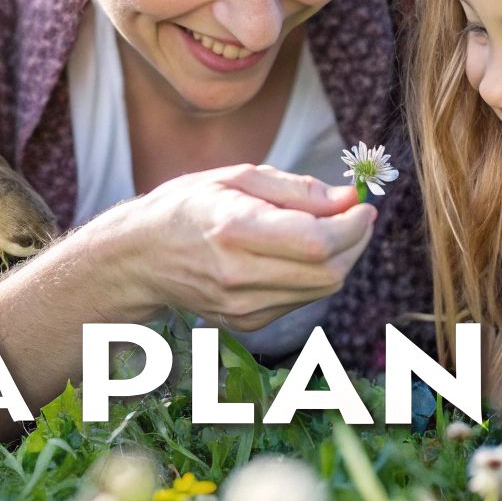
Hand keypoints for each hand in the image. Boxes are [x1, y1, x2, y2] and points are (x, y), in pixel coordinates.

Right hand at [94, 164, 374, 329]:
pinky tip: (297, 254)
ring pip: (322, 289)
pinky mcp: (246, 323)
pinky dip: (313, 275)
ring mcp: (242, 306)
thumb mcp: (235, 177)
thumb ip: (296, 189)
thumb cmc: (186, 206)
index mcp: (234, 231)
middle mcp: (238, 276)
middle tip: (356, 216)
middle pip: (329, 271)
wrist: (139, 257)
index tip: (363, 204)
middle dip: (355, 242)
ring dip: (338, 259)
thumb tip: (349, 199)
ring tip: (327, 230)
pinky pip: (302, 300)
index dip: (353, 225)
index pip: (318, 241)